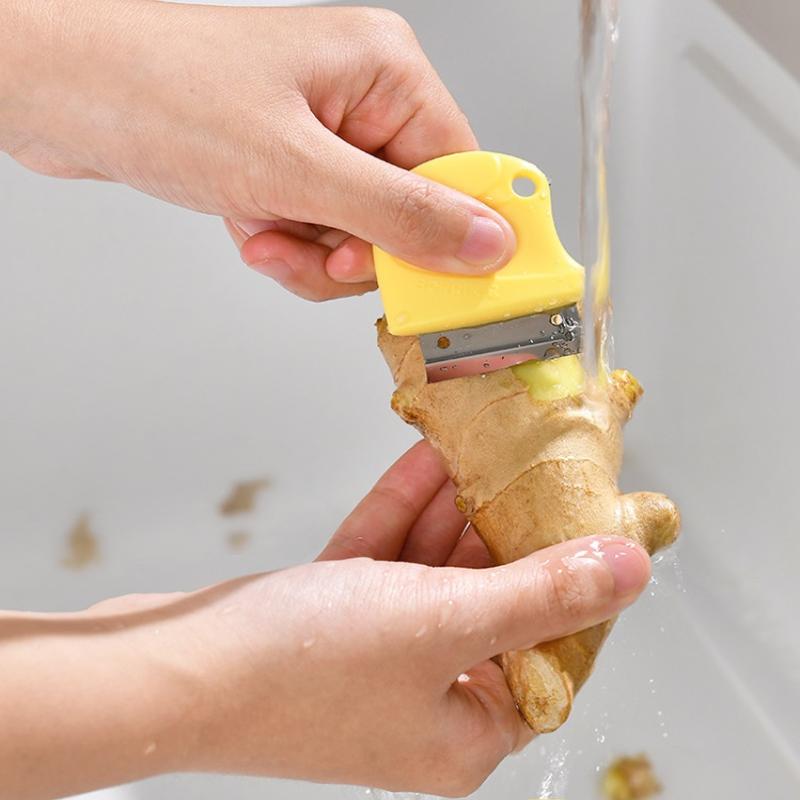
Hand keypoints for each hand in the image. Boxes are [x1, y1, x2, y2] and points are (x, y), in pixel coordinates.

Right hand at [0, 442, 650, 797]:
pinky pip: (387, 557)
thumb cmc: (301, 670)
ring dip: (455, 508)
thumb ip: (542, 593)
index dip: (574, 579)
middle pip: (490, 599)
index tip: (590, 517)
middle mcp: (427, 696)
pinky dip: (407, 512)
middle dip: (507, 527)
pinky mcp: (336, 616)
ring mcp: (379, 654)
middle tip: (535, 464)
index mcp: (465, 729)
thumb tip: (629, 571)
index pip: (548, 648)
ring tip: (484, 447)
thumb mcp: (444, 622)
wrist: (175, 667)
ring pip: (434, 570)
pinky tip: (427, 460)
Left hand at [1, 1, 515, 300]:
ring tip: (263, 231)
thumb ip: (400, 214)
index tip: (443, 289)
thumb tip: (485, 242)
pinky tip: (250, 223)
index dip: (452, 240)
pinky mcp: (290, 161)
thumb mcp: (297, 171)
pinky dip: (288, 245)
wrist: (61, 92)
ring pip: (361, 235)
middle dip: (357, 252)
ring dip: (313, 253)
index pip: (462, 174)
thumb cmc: (160, 95)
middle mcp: (362, 100)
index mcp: (385, 73)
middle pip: (410, 214)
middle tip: (317, 252)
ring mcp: (324, 133)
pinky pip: (320, 231)